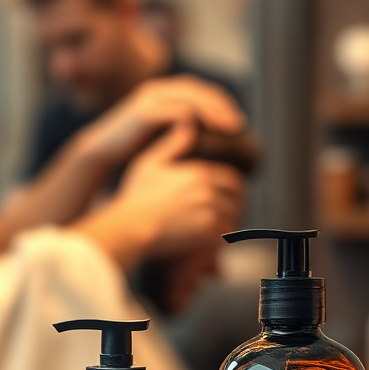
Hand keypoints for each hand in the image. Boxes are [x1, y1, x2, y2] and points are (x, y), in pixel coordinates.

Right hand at [76, 75, 245, 168]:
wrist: (102, 150)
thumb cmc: (134, 146)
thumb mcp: (163, 135)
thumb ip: (184, 130)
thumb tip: (212, 140)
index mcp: (167, 94)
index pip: (203, 92)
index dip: (222, 105)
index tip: (238, 125)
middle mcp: (160, 90)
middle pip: (200, 91)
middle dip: (221, 106)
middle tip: (238, 126)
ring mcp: (150, 98)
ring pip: (190, 98)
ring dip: (212, 112)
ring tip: (227, 129)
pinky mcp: (142, 111)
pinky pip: (173, 110)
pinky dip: (191, 119)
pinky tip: (202, 133)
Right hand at [77, 122, 244, 270]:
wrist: (131, 226)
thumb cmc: (136, 198)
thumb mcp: (149, 164)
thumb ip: (171, 144)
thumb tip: (188, 125)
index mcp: (199, 173)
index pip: (232, 180)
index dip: (234, 191)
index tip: (229, 199)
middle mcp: (207, 191)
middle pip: (237, 199)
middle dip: (235, 208)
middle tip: (229, 216)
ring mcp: (208, 211)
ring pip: (231, 219)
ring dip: (227, 226)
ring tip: (218, 232)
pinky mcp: (206, 232)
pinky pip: (223, 237)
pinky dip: (220, 241)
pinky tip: (209, 244)